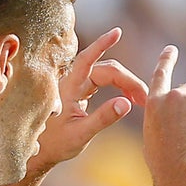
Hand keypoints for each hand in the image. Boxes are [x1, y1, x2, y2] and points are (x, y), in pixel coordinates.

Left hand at [31, 27, 148, 170]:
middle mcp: (71, 82)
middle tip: (145, 100)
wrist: (40, 152)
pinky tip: (128, 98)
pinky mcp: (79, 92)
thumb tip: (127, 103)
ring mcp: (75, 86)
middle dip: (128, 80)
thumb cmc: (56, 144)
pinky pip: (102, 81)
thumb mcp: (81, 134)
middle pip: (106, 69)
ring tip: (140, 101)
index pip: (88, 59)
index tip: (118, 32)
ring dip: (125, 83)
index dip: (103, 44)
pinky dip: (118, 86)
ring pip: (106, 74)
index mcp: (68, 88)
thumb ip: (104, 118)